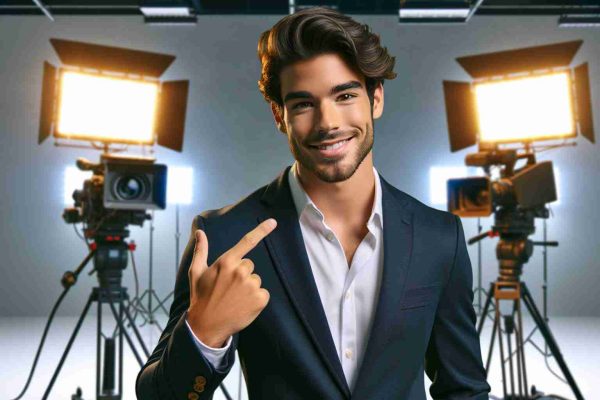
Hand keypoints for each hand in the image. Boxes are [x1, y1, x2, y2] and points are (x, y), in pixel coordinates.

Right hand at [186, 218, 276, 347]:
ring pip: (256, 280)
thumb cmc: (201, 297)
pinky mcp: (260, 299)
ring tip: (234, 298)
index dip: (262, 230)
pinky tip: (242, 305)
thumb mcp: (197, 272)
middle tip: (228, 288)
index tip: (274, 222)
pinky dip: (256, 300)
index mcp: (226, 262)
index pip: (247, 242)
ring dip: (248, 287)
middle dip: (241, 274)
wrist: (206, 325)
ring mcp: (251, 285)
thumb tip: (200, 232)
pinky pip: (263, 293)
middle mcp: (240, 271)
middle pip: (249, 265)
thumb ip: (201, 250)